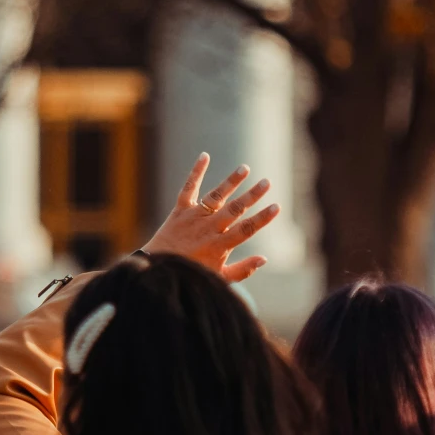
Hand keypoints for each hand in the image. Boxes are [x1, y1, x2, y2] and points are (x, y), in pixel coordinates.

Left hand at [143, 156, 277, 283]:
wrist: (158, 267)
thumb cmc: (192, 273)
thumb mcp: (219, 278)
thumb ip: (242, 270)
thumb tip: (264, 259)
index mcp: (219, 246)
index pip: (245, 229)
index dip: (262, 218)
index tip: (276, 206)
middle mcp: (208, 228)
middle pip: (234, 210)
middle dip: (252, 195)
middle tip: (266, 182)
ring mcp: (193, 216)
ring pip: (216, 196)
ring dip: (231, 182)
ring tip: (245, 168)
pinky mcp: (180, 209)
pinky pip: (188, 188)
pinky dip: (196, 172)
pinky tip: (205, 156)